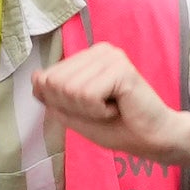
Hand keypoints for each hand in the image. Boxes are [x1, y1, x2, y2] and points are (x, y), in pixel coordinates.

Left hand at [29, 43, 189, 162]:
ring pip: (69, 90)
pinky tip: (119, 107)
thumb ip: (53, 97)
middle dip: (74, 107)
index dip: (60, 104)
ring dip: (89, 111)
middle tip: (102, 110)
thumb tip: (35, 77)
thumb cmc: (118, 127)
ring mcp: (111, 57)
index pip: (45, 78)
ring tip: (112, 109)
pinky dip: (99, 111)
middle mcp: (98, 50)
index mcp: (87, 57)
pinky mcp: (121, 69)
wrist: (154, 140)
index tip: (89, 109)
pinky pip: (88, 95)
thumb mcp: (75, 115)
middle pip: (55, 84)